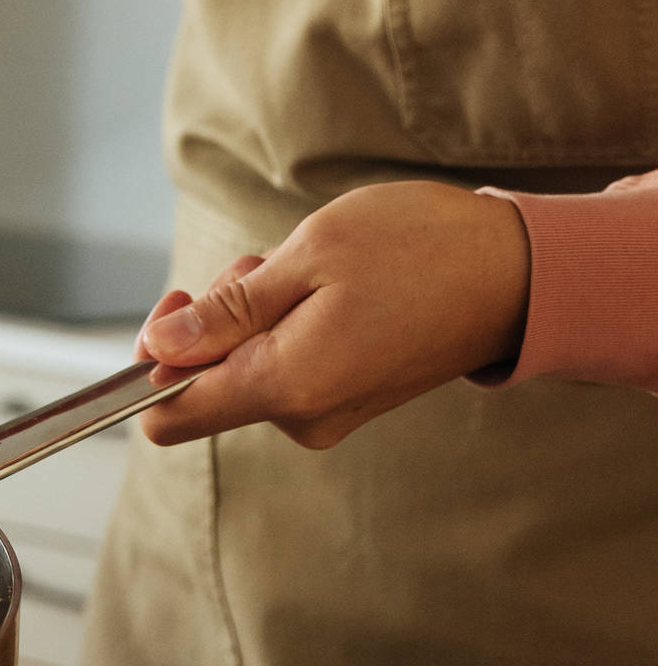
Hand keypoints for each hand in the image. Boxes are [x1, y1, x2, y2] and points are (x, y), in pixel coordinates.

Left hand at [134, 182, 530, 450]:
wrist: (513, 271)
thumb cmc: (416, 250)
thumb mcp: (307, 258)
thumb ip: (228, 312)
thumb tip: (158, 350)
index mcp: (287, 386)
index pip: (172, 415)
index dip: (151, 362)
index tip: (176, 306)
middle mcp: (304, 416)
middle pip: (206, 380)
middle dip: (217, 313)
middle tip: (268, 263)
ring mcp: (329, 411)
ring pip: (246, 363)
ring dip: (257, 308)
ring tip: (310, 267)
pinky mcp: (349, 397)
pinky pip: (285, 362)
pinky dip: (287, 320)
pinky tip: (330, 286)